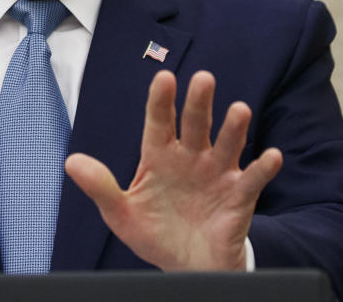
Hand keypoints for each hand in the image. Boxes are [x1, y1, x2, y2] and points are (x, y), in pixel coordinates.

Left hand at [65, 70, 281, 270]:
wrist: (186, 264)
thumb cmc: (153, 232)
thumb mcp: (121, 213)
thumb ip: (100, 187)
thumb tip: (71, 162)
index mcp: (160, 157)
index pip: (159, 122)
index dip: (161, 101)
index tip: (164, 78)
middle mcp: (191, 158)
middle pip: (196, 124)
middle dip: (200, 102)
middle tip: (204, 78)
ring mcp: (217, 174)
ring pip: (227, 144)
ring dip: (234, 128)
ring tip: (240, 110)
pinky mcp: (239, 196)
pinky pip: (253, 179)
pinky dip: (263, 168)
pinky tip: (271, 157)